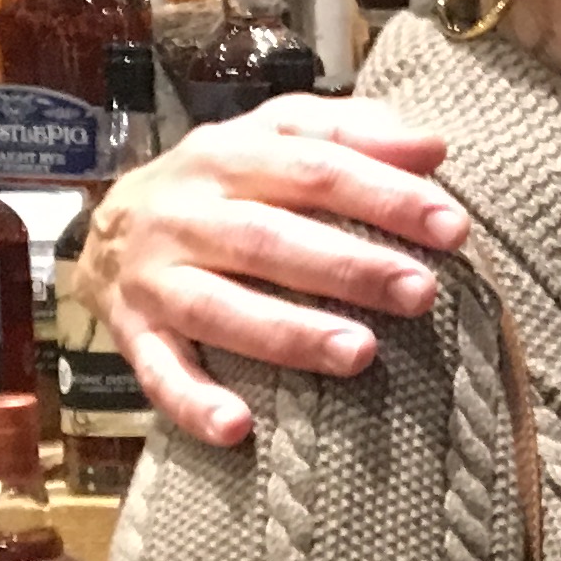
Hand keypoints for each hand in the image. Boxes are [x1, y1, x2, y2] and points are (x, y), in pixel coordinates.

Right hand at [77, 96, 463, 445]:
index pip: (315, 167)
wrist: (106, 225)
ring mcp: (154, 276)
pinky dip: (192, 401)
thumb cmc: (228, 182)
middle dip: (349, 267)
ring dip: (289, 333)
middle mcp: (186, 213)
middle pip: (270, 238)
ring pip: (219, 307)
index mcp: (230, 155)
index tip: (454, 228)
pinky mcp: (132, 332)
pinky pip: (157, 371)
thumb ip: (355, 132)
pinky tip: (237, 428)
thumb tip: (433, 147)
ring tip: (361, 354)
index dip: (385, 196)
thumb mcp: (281, 134)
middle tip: (421, 294)